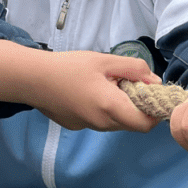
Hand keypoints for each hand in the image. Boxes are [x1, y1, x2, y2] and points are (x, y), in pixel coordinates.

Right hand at [0, 40, 161, 131]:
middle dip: (137, 107)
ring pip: (116, 122)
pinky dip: (103, 110)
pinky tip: (88, 92)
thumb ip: (134, 69)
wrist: (32, 78)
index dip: (154, 111)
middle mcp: (101, 123)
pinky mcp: (78, 126)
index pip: (146, 123)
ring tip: (106, 85)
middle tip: (127, 83)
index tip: (151, 94)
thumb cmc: (69, 66)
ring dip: (120, 108)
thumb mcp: (105, 60)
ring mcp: (88, 127)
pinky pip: (100, 121)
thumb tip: (155, 82)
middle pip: (132, 124)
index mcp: (110, 106)